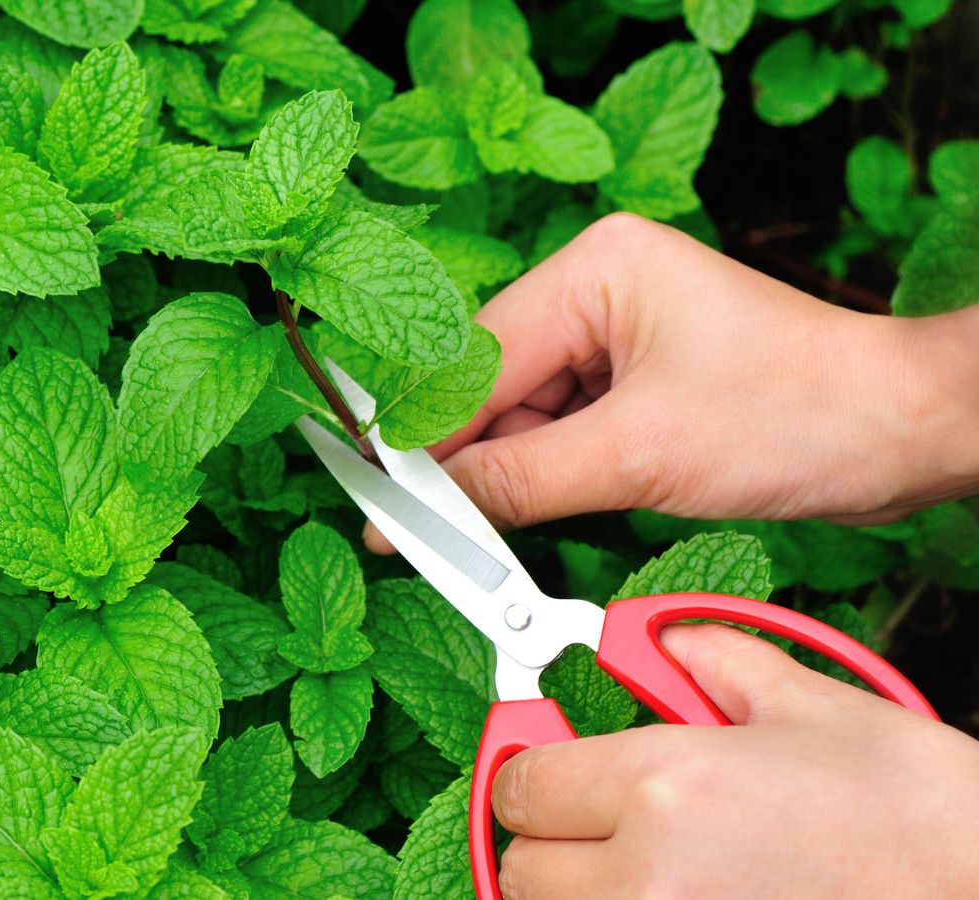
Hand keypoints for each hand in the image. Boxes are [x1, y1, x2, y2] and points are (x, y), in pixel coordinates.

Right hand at [370, 213, 978, 545]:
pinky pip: (560, 428)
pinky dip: (543, 475)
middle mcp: (598, 286)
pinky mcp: (636, 377)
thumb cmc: (798, 415)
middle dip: (463, 461)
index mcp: (596, 267)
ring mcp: (618, 331)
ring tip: (479, 538)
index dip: (423, 437)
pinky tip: (528, 514)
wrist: (902, 434)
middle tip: (419, 537)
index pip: (475, 359)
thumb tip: (427, 510)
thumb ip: (517, 481)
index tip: (377, 503)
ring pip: (521, 414)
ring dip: (505, 474)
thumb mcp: (639, 456)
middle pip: (490, 385)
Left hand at [493, 623, 978, 897]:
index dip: (530, 765)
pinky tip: (670, 888)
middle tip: (592, 814)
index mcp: (664, 786)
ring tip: (639, 859)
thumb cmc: (917, 813)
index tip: (546, 758)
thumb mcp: (811, 705)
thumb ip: (711, 658)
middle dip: (549, 835)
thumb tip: (657, 640)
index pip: (522, 784)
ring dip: (579, 888)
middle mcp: (648, 875)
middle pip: (524, 866)